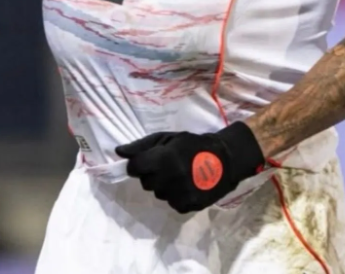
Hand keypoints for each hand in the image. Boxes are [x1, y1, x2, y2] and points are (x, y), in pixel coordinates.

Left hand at [116, 122, 264, 212]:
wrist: (225, 160)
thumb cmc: (194, 144)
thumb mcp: (169, 137)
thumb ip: (143, 145)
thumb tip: (119, 152)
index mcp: (165, 159)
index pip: (134, 167)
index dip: (138, 163)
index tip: (146, 160)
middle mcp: (170, 179)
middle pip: (145, 182)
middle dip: (152, 173)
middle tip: (167, 164)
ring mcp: (179, 195)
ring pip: (158, 193)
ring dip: (163, 184)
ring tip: (179, 173)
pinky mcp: (187, 207)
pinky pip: (170, 202)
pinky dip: (174, 194)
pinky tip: (186, 184)